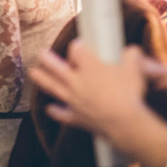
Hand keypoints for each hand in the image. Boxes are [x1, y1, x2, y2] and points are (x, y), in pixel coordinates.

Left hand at [29, 42, 154, 142]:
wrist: (124, 121)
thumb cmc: (129, 91)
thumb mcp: (134, 66)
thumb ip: (131, 55)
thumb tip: (131, 51)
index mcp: (89, 65)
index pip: (76, 50)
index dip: (77, 46)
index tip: (79, 45)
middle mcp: (76, 81)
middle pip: (56, 67)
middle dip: (47, 59)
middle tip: (40, 53)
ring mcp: (73, 100)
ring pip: (53, 87)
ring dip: (42, 79)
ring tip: (32, 72)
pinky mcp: (76, 117)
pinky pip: (62, 114)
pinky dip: (55, 111)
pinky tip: (49, 108)